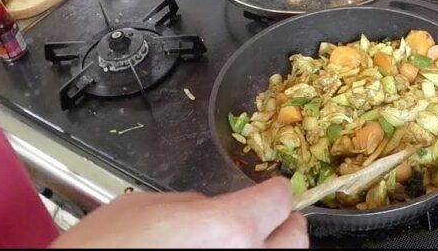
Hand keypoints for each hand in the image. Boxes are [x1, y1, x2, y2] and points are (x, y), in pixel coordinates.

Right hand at [48, 177, 307, 248]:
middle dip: (282, 226)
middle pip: (295, 241)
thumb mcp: (142, 207)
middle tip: (265, 221)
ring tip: (239, 245)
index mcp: (229, 228)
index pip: (278, 200)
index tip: (267, 192)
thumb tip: (212, 209)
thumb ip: (193, 205)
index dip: (272, 191)